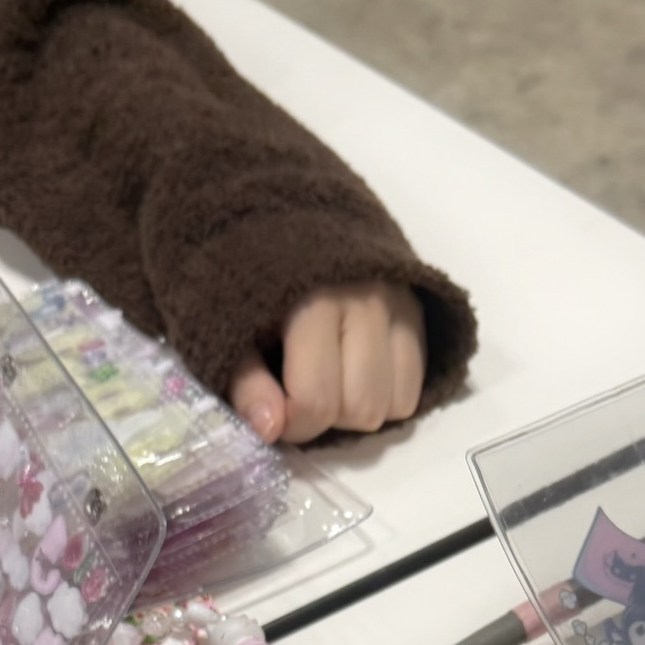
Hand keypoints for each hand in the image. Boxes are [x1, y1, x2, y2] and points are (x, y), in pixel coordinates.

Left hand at [230, 282, 426, 444]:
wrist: (285, 215)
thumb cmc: (249, 277)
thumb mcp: (228, 325)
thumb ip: (245, 380)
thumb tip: (268, 430)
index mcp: (312, 302)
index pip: (317, 399)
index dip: (293, 425)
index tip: (273, 414)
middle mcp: (366, 301)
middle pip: (363, 409)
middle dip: (329, 419)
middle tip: (302, 397)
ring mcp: (399, 304)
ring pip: (396, 403)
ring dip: (361, 409)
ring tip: (332, 384)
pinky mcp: (417, 309)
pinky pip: (414, 385)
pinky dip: (386, 396)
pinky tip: (356, 375)